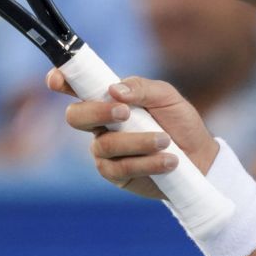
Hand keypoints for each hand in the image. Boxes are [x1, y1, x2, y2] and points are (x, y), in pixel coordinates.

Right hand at [45, 72, 219, 200]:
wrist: (200, 159)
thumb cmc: (180, 123)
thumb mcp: (167, 97)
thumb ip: (141, 88)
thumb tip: (114, 89)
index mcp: (108, 99)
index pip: (77, 87)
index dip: (62, 81)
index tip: (56, 80)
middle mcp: (100, 124)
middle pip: (75, 116)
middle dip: (97, 112)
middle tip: (125, 113)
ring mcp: (105, 151)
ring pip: (103, 145)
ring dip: (136, 142)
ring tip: (166, 141)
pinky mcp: (116, 175)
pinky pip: (119, 169)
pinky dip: (146, 163)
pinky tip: (169, 161)